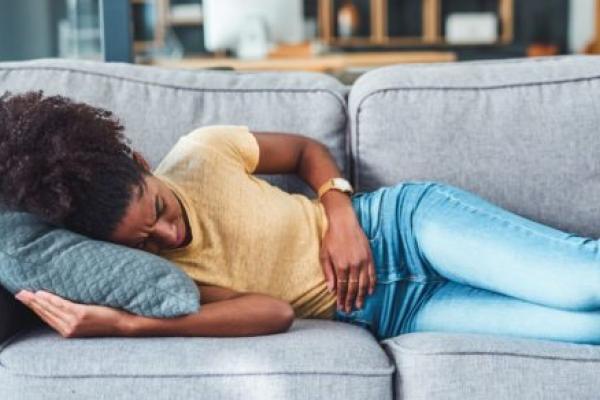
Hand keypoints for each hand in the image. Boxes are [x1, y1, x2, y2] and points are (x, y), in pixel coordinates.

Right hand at [15, 290, 133, 337]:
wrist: (125, 324)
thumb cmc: (110, 319)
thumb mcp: (90, 319)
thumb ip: (77, 315)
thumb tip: (70, 303)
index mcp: (70, 331)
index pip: (49, 319)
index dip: (37, 310)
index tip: (27, 301)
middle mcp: (69, 329)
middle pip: (46, 314)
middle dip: (32, 304)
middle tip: (20, 294)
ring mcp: (74, 323)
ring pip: (50, 309)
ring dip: (37, 301)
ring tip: (26, 293)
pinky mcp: (81, 315)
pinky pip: (61, 305)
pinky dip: (50, 299)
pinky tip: (42, 293)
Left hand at [319, 203, 375, 312]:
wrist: (344, 222)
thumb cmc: (331, 238)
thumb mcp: (324, 255)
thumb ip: (328, 273)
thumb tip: (331, 290)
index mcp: (341, 265)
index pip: (342, 287)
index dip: (342, 299)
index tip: (341, 308)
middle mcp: (354, 265)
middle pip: (354, 288)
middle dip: (352, 300)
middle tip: (350, 310)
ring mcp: (363, 261)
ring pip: (364, 283)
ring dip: (362, 296)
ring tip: (360, 305)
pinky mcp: (370, 256)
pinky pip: (372, 274)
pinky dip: (372, 284)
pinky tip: (370, 291)